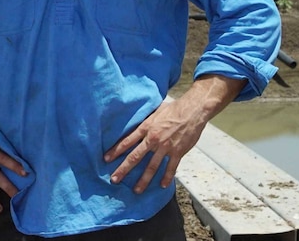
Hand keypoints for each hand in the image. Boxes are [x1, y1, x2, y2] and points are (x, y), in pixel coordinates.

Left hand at [103, 75, 245, 193]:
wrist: (193, 110)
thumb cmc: (174, 108)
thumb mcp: (155, 111)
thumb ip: (146, 121)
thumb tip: (137, 124)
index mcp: (146, 127)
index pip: (127, 141)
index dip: (116, 151)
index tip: (106, 159)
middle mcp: (153, 139)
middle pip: (135, 157)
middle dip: (123, 169)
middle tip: (114, 179)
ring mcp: (165, 147)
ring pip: (152, 167)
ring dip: (143, 180)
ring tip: (137, 190)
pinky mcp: (178, 152)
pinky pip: (171, 168)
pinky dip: (166, 177)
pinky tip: (162, 185)